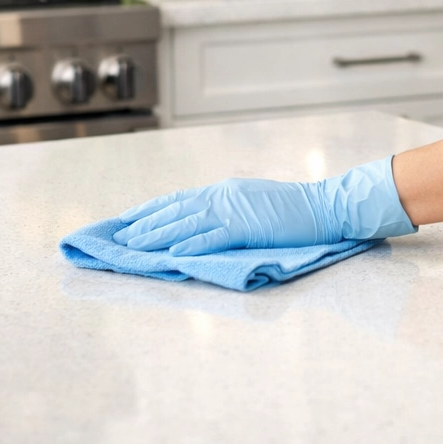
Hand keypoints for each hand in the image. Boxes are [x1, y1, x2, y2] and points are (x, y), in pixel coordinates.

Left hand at [113, 156, 415, 255]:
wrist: (324, 207)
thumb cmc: (293, 210)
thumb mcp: (253, 201)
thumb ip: (228, 208)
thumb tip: (202, 220)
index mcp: (225, 190)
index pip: (179, 199)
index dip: (150, 210)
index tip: (126, 220)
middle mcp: (223, 195)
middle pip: (175, 209)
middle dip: (144, 224)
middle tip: (118, 238)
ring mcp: (234, 209)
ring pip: (186, 222)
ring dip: (156, 235)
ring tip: (133, 247)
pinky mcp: (247, 226)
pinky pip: (212, 236)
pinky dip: (190, 244)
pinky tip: (171, 253)